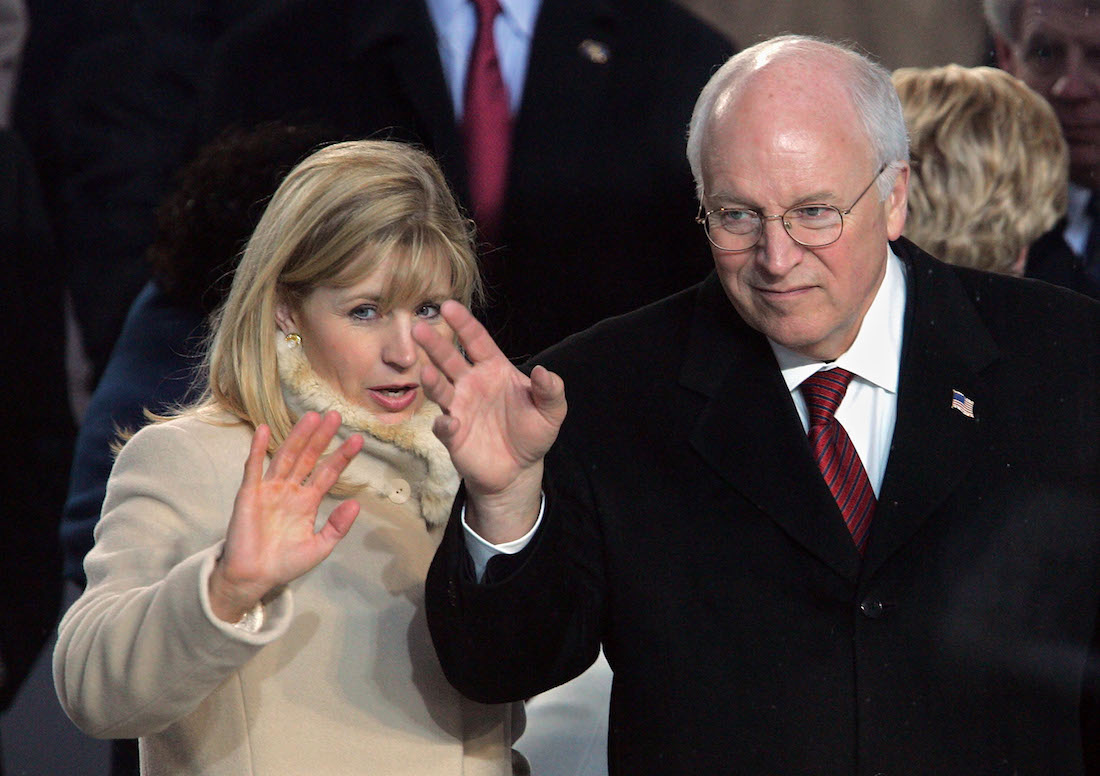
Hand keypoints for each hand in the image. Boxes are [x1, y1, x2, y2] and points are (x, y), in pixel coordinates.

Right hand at [209, 411, 362, 622]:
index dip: (342, 456)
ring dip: (298, 436)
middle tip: (336, 415)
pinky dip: (258, 449)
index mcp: (307, 501)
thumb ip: (337, 526)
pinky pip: (254, 468)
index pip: (327, 473)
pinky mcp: (249, 494)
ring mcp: (269, 489)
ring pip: (286, 456)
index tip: (358, 439)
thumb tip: (357, 504)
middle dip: (322, 437)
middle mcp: (289, 490)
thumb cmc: (285, 564)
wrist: (253, 579)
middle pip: (308, 457)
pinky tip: (264, 430)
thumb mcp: (320, 547)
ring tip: (312, 417)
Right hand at [413, 301, 565, 542]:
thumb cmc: (532, 433)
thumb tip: (543, 371)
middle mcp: (471, 383)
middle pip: (449, 359)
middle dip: (434, 344)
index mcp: (493, 369)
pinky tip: (450, 422)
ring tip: (425, 372)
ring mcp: (459, 407)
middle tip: (418, 328)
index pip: (476, 340)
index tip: (448, 305)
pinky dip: (445, 424)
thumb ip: (551, 390)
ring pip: (440, 389)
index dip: (464, 323)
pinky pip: (444, 426)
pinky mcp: (453, 435)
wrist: (519, 470)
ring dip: (432, 381)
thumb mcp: (552, 412)